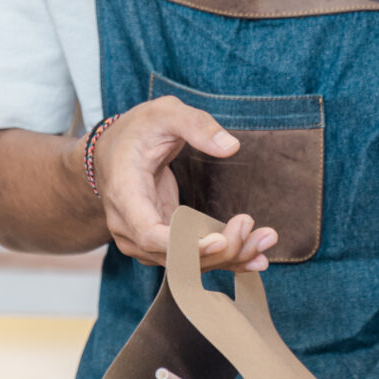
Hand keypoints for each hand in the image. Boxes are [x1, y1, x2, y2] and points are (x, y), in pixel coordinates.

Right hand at [92, 96, 277, 270]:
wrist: (111, 155)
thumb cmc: (136, 132)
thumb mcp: (163, 113)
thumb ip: (196, 125)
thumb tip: (231, 146)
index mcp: (126, 196)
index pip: (150, 234)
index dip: (184, 245)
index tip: (220, 241)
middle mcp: (131, 229)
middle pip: (176, 257)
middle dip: (221, 250)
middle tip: (258, 229)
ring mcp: (145, 243)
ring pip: (188, 265)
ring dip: (230, 257)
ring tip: (267, 239)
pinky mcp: (163, 246)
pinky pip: (194, 260)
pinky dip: (225, 261)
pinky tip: (256, 258)